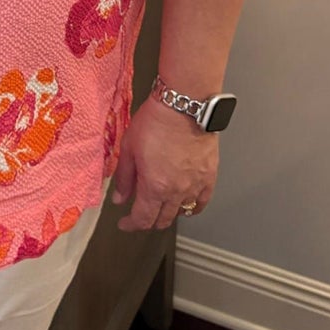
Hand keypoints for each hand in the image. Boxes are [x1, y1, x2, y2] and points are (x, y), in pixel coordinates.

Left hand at [111, 97, 217, 231]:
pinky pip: (202, 202)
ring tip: (160, 206)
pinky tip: (185, 205)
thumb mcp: (129, 147)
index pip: (142, 219)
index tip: (124, 223)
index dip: (131, 224)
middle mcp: (177, 191)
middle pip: (162, 220)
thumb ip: (124, 177)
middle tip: (139, 215)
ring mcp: (196, 185)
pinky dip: (192, 207)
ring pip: (181, 212)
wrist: (185, 105)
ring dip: (168, 214)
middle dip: (148, 221)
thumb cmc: (156, 121)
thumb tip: (119, 198)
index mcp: (154, 187)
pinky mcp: (209, 176)